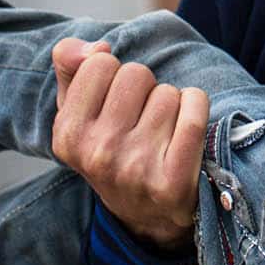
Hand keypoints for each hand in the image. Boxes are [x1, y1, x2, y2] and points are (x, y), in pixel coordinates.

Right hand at [50, 38, 207, 249]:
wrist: (147, 216)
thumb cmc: (113, 151)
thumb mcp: (78, 111)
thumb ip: (71, 66)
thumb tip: (97, 49)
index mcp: (67, 135)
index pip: (100, 63)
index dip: (113, 76)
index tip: (114, 104)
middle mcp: (97, 153)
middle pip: (136, 74)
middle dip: (144, 89)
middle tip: (141, 121)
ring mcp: (136, 168)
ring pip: (168, 92)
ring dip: (171, 105)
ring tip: (162, 134)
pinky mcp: (174, 180)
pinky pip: (194, 109)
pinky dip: (197, 106)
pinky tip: (188, 126)